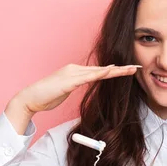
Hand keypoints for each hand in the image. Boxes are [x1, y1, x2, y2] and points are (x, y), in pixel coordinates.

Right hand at [16, 63, 140, 114]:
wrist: (30, 99)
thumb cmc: (47, 96)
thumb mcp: (66, 90)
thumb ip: (77, 85)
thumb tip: (86, 84)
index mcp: (75, 72)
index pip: (99, 71)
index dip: (115, 71)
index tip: (128, 70)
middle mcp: (75, 69)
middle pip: (102, 69)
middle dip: (120, 69)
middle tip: (136, 66)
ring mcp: (71, 74)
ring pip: (98, 72)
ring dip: (115, 71)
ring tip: (130, 69)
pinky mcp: (68, 81)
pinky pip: (87, 78)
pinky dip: (100, 75)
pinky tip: (110, 73)